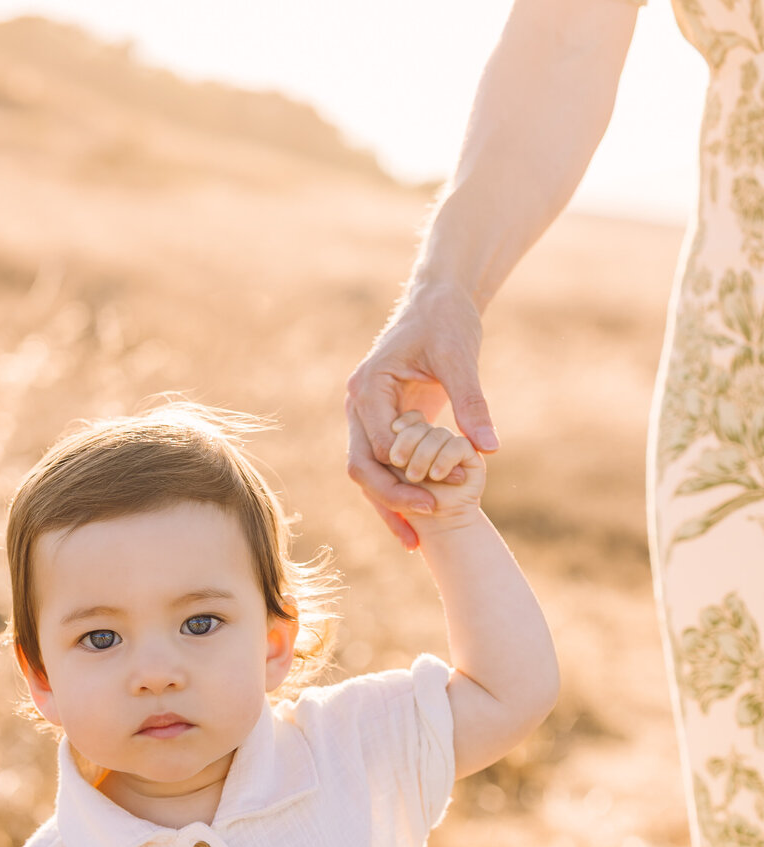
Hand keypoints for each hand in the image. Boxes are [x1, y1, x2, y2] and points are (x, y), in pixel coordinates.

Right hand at [346, 279, 497, 548]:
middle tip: (427, 521)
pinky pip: (384, 469)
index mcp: (369, 387)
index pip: (379, 444)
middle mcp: (358, 406)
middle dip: (392, 498)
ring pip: (368, 474)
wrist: (437, 303)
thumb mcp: (460, 357)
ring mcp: (366, 419)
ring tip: (415, 543)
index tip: (448, 487)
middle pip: (363, 466)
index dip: (409, 472)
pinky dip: (398, 496)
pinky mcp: (382, 427)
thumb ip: (471, 403)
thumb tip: (489, 450)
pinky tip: (416, 526)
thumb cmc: (446, 322)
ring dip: (389, 507)